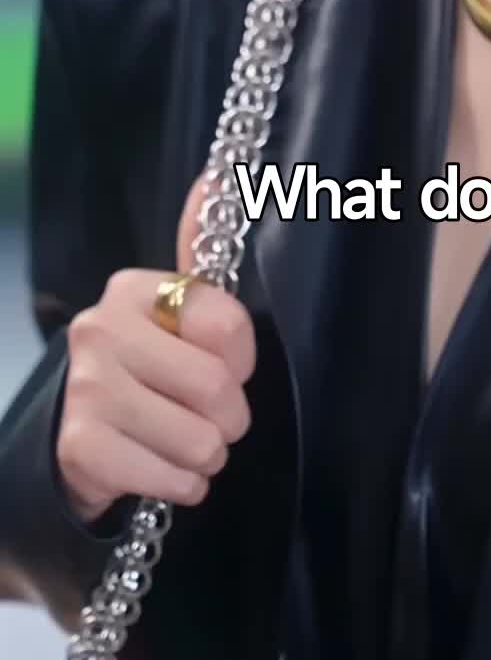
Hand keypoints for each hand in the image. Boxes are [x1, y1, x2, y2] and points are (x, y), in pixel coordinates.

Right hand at [54, 176, 254, 525]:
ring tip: (184, 440)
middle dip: (230, 416)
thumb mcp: (178, 309)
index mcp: (132, 289)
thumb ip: (199, 246)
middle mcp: (100, 330)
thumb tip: (215, 175)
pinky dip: (183, 484)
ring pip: (201, 440)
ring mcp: (86, 390)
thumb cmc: (150, 367)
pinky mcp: (81, 449)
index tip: (223, 364)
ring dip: (207, 454)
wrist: (86, 435)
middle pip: (218, 388)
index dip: (241, 359)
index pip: (230, 326)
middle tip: (209, 414)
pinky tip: (163, 466)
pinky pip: (174, 479)